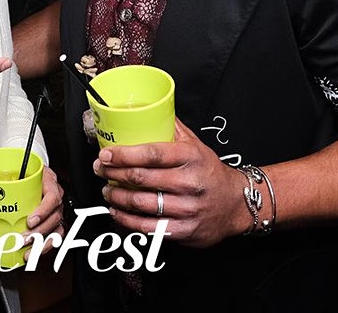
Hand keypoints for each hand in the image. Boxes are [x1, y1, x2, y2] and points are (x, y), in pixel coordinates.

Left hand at [24, 166, 64, 256]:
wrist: (31, 170)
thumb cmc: (25, 171)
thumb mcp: (13, 173)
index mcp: (48, 180)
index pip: (53, 196)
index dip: (43, 210)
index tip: (30, 220)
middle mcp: (55, 194)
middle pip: (54, 216)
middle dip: (39, 232)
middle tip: (23, 239)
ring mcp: (56, 208)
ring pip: (56, 229)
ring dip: (41, 243)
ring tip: (27, 251)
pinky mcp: (55, 220)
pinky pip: (56, 236)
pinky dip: (45, 247)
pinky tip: (33, 253)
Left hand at [93, 118, 249, 247]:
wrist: (237, 202)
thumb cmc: (210, 171)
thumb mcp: (195, 143)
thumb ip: (171, 127)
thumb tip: (149, 107)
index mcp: (190, 157)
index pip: (151, 154)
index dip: (124, 154)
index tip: (106, 154)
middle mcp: (189, 182)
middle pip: (141, 178)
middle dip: (113, 174)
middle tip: (100, 170)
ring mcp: (187, 208)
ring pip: (141, 203)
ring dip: (116, 197)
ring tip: (106, 190)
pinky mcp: (185, 230)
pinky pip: (149, 228)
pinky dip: (127, 220)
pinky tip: (117, 212)